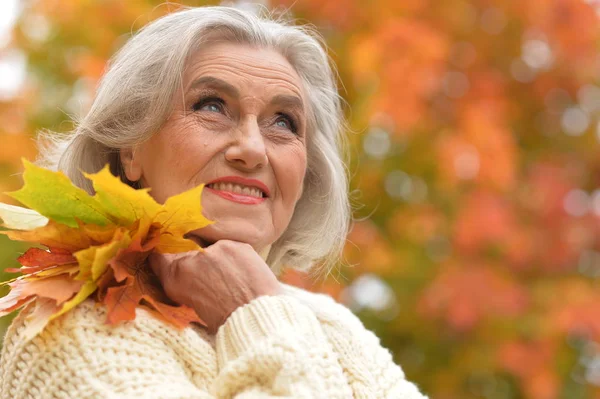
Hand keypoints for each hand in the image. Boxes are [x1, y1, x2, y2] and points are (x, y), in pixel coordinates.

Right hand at [148, 240, 281, 332]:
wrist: (257, 317)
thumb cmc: (226, 323)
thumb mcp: (194, 309)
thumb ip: (185, 289)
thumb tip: (186, 281)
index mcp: (176, 277)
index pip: (159, 258)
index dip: (164, 262)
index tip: (168, 264)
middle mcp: (193, 257)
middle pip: (187, 255)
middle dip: (195, 266)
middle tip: (210, 281)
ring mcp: (216, 248)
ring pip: (212, 251)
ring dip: (217, 262)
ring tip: (230, 279)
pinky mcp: (237, 245)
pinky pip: (231, 249)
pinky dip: (234, 259)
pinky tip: (242, 273)